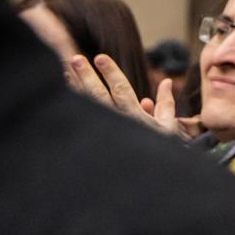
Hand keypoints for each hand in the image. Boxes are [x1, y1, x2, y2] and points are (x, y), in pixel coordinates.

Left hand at [67, 56, 194, 137]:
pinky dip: (75, 102)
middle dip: (87, 76)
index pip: (121, 90)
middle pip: (99, 96)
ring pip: (88, 106)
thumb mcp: (167, 126)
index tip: (100, 57)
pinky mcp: (96, 138)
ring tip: (67, 70)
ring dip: (76, 87)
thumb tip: (166, 81)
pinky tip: (67, 90)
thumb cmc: (159, 149)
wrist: (147, 176)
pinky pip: (83, 117)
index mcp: (136, 117)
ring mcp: (106, 130)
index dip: (111, 73)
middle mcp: (119, 122)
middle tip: (76, 59)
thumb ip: (166, 103)